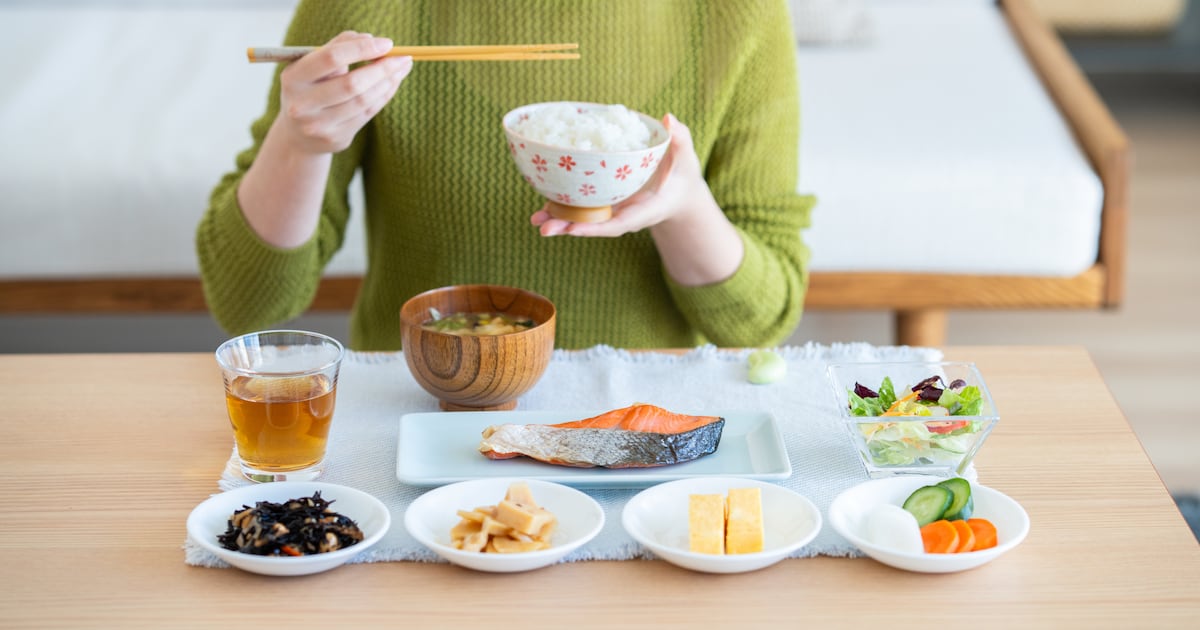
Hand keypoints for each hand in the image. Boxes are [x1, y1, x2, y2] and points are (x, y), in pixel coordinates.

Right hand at [274, 31, 412, 154]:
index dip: (362, 49)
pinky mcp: (335, 139)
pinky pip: (367, 114)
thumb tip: (371, 39)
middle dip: (382, 68)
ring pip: (363, 101)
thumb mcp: (313, 65)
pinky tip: (393, 83)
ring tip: (402, 68)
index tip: (387, 43)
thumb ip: (338, 46)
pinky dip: (384, 95)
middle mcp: (302, 104)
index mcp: (293, 78)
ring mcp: (318, 126)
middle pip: (352, 84)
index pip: (331, 58)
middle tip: (404, 57)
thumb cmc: (310, 89)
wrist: (298, 134)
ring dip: (388, 82)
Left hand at [530, 114, 712, 236]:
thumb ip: (680, 139)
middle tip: (544, 228)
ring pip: (583, 221)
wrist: (679, 193)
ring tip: (535, 220)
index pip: (618, 223)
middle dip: (569, 228)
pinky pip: (582, 210)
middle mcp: (624, 216)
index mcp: (644, 211)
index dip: (595, 228)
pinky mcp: (605, 206)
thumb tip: (669, 118)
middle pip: (594, 227)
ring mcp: (613, 212)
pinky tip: (540, 209)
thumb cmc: (683, 175)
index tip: (574, 229)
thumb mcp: (686, 158)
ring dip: (559, 221)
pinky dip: (562, 209)